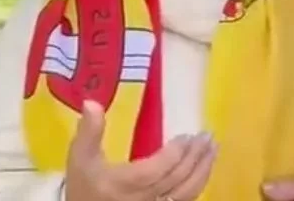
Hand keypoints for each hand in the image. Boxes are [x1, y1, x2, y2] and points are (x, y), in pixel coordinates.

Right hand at [64, 101, 216, 200]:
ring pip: (186, 194)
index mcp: (126, 183)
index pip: (159, 168)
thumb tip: (92, 102)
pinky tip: (202, 173)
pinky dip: (197, 187)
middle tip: (208, 137)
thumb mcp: (80, 159)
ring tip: (212, 151)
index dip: (176, 153)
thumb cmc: (83, 187)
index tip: (187, 136)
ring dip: (202, 171)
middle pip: (178, 180)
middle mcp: (143, 199)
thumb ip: (89, 131)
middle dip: (196, 157)